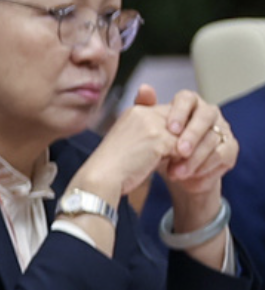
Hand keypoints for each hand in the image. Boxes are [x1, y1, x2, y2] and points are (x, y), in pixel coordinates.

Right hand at [78, 87, 180, 207]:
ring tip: (183, 167)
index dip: (175, 134)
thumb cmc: (114, 166)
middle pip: (181, 122)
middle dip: (186, 141)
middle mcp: (143, 113)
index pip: (169, 115)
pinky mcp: (159, 140)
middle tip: (185, 159)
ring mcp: (151, 125)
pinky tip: (178, 172)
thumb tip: (176, 137)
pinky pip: (184, 149)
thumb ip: (150, 132)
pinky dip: (185, 161)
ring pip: (185, 136)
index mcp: (135, 111)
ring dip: (187, 152)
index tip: (174, 151)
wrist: (101, 178)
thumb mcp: (131, 142)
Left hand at [157, 89, 237, 219]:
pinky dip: (204, 166)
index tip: (170, 128)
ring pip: (212, 138)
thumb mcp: (150, 132)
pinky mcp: (230, 149)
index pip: (187, 98)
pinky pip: (221, 155)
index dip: (180, 111)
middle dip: (192, 134)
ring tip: (175, 172)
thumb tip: (144, 88)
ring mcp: (222, 130)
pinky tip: (190, 175)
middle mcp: (208, 113)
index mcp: (189, 104)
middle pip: (205, 115)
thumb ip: (146, 109)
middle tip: (179, 151)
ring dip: (194, 157)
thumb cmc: (161, 147)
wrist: (175, 174)